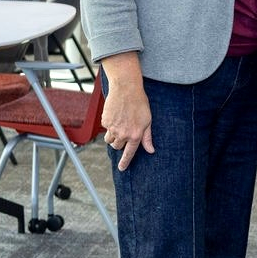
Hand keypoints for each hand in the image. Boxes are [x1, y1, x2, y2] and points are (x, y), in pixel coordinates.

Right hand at [100, 53, 153, 171]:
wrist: (126, 88)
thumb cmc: (140, 103)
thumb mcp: (148, 120)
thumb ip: (147, 137)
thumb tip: (151, 150)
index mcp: (135, 135)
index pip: (130, 153)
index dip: (125, 162)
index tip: (122, 168)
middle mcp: (123, 134)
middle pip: (117, 146)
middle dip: (120, 142)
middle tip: (124, 130)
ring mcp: (113, 128)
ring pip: (109, 140)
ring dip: (113, 135)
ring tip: (120, 122)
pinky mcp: (105, 121)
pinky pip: (106, 128)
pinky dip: (109, 125)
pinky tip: (116, 114)